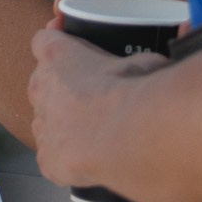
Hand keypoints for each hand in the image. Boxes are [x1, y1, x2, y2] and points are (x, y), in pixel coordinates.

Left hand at [26, 25, 167, 193]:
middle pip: (45, 84)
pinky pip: (52, 157)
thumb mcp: (145, 62)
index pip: (45, 40)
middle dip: (67, 91)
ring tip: (99, 134)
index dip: (59, 42)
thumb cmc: (135, 94)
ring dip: (66, 125)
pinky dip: (69, 160)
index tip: (68, 43)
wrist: (131, 137)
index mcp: (56, 55)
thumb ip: (141, 61)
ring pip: (47, 121)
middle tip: (98, 100)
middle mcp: (40, 87)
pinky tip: (92, 161)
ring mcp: (41, 125)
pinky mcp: (47, 159)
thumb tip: (161, 60)